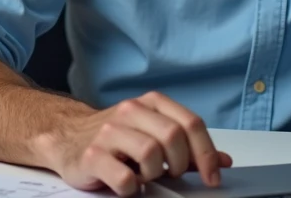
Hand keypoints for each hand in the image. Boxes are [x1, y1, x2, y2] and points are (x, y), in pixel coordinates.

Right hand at [37, 92, 232, 195]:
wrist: (67, 137)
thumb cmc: (114, 138)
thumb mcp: (152, 134)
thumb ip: (187, 147)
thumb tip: (223, 161)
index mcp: (150, 103)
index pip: (191, 123)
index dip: (207, 153)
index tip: (213, 176)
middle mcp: (130, 112)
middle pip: (173, 137)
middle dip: (181, 164)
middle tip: (173, 175)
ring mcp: (109, 132)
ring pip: (151, 155)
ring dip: (154, 174)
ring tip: (145, 176)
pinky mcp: (92, 156)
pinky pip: (125, 178)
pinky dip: (132, 188)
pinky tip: (127, 183)